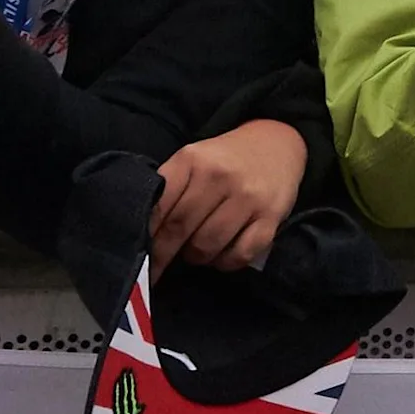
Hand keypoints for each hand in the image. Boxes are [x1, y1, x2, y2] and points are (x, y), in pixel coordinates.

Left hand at [150, 119, 308, 270]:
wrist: (277, 144)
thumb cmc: (225, 159)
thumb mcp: (193, 161)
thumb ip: (170, 190)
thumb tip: (144, 234)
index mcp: (193, 160)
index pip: (159, 207)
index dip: (145, 237)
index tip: (137, 257)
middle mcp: (220, 176)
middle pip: (179, 229)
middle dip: (163, 255)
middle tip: (156, 269)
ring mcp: (247, 198)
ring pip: (206, 247)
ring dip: (196, 257)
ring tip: (196, 250)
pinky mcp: (270, 218)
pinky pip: (237, 256)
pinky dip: (224, 263)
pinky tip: (221, 253)